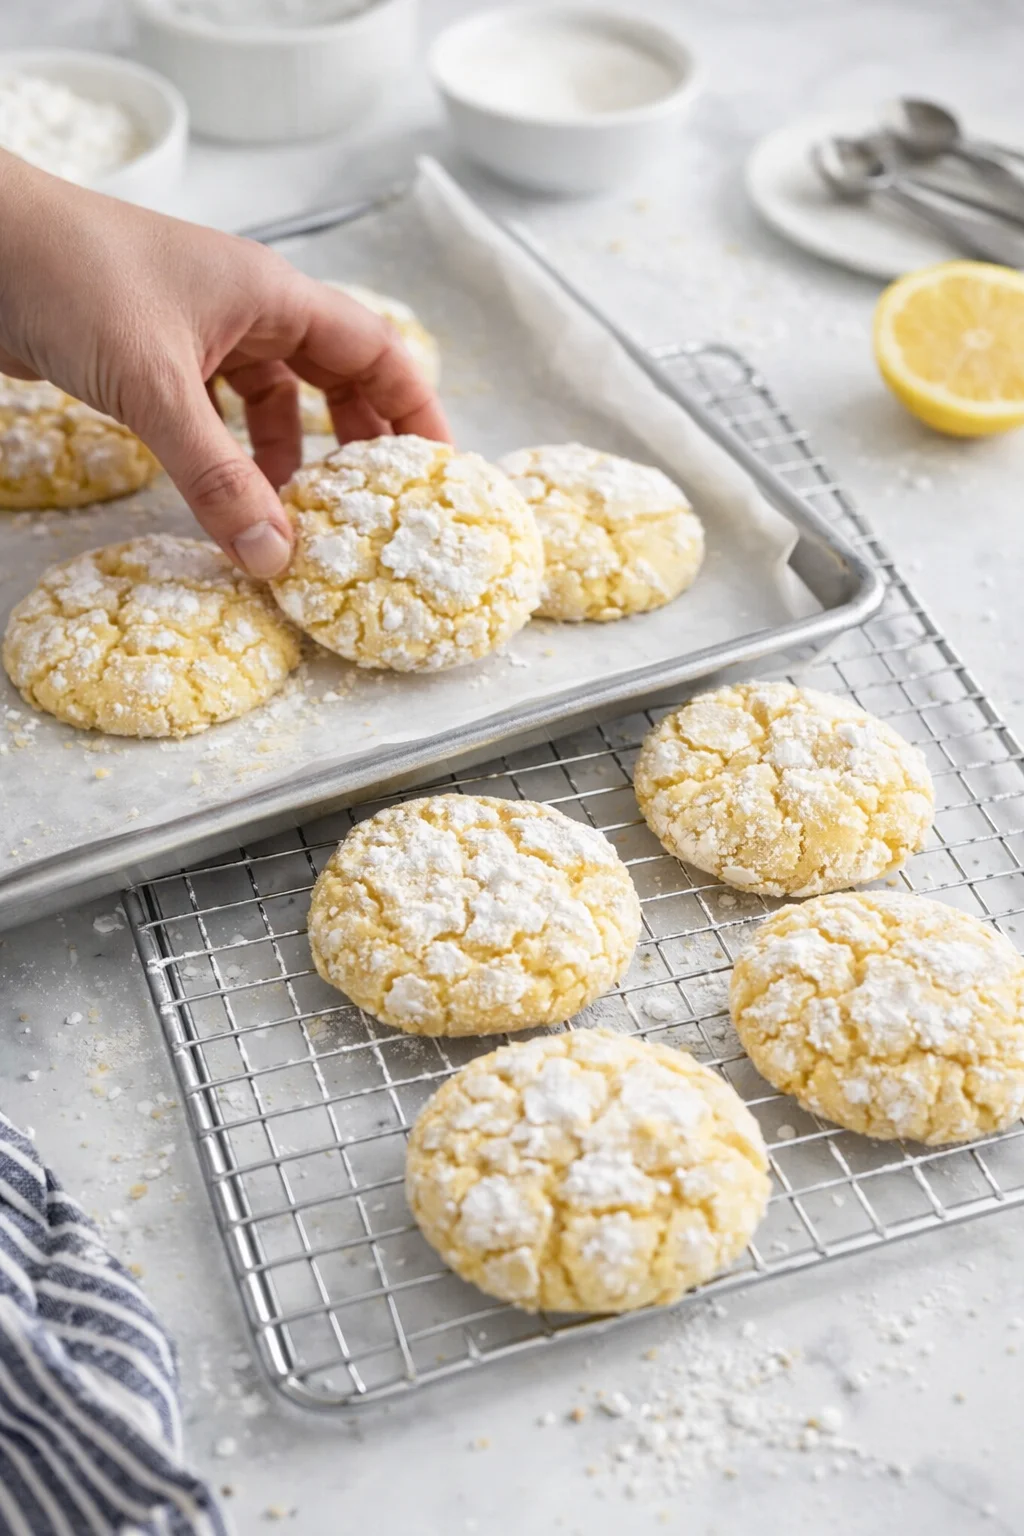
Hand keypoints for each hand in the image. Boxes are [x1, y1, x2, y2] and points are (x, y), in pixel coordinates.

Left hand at [0, 150, 450, 575]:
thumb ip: (215, 476)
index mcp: (271, 295)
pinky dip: (233, 455)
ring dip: (289, 459)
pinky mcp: (156, 358)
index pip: (375, 352)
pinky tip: (229, 494)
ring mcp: (201, 333)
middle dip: (359, 445)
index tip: (439, 472)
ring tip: (298, 518)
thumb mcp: (155, 385)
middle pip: (334, 377)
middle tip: (376, 510)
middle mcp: (247, 311)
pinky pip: (219, 413)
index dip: (416, 410)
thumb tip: (272, 557)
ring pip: (274, 401)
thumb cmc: (68, 276)